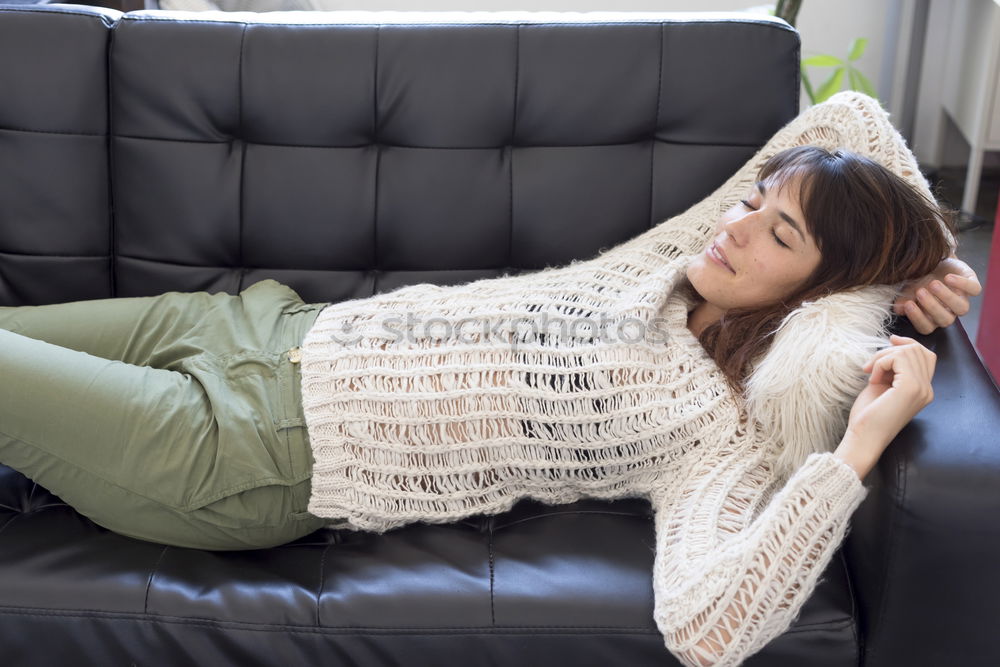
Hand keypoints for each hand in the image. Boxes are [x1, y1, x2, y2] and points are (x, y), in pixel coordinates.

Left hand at [836, 335, 936, 478]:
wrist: (863, 437)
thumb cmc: (868, 415)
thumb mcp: (883, 385)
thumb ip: (892, 369)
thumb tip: (894, 344)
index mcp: (923, 390)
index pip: (927, 356)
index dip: (909, 343)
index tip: (890, 341)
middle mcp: (927, 389)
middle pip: (917, 350)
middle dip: (889, 351)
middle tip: (871, 367)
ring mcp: (921, 388)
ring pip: (908, 351)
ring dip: (882, 357)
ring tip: (871, 374)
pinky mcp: (910, 387)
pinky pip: (898, 358)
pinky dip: (880, 363)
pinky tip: (872, 380)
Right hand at [893, 257, 981, 333]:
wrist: (935, 262)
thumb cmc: (919, 279)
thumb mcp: (908, 288)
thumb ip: (904, 299)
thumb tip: (898, 308)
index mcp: (932, 317)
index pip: (926, 327)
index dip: (918, 318)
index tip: (909, 304)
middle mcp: (948, 312)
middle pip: (945, 321)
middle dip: (932, 307)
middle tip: (920, 292)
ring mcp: (962, 300)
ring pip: (962, 309)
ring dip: (947, 297)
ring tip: (933, 284)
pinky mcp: (972, 286)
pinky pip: (974, 290)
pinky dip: (962, 284)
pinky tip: (948, 277)